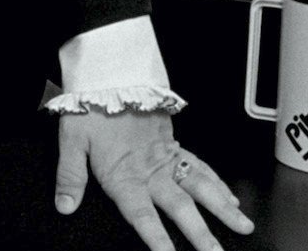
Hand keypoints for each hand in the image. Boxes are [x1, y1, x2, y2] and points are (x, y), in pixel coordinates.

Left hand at [55, 110, 253, 250]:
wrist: (110, 73)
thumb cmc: (89, 107)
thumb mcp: (71, 140)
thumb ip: (70, 177)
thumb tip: (65, 206)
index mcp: (124, 175)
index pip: (142, 215)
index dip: (156, 238)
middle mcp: (150, 170)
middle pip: (180, 207)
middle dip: (201, 233)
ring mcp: (166, 156)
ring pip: (200, 185)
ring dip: (222, 207)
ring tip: (243, 226)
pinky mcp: (173, 143)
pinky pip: (200, 165)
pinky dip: (217, 182)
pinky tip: (230, 196)